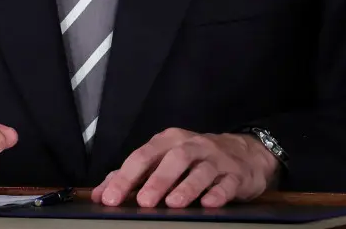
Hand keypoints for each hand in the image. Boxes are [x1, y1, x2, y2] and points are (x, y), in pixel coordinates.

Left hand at [91, 128, 280, 208]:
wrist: (245, 153)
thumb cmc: (195, 159)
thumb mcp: (164, 160)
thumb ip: (132, 176)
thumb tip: (101, 193)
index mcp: (170, 141)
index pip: (143, 156)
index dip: (126, 177)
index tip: (111, 198)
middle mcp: (192, 146)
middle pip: (173, 159)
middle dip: (157, 180)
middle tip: (144, 201)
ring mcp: (216, 159)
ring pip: (201, 170)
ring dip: (187, 186)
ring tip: (174, 203)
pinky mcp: (235, 175)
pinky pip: (227, 183)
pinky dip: (218, 193)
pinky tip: (209, 202)